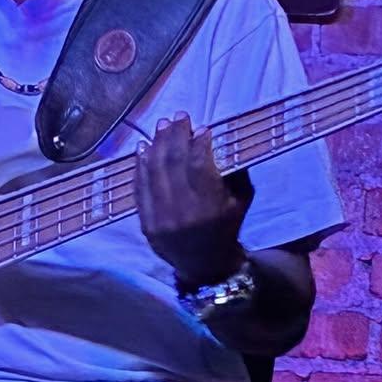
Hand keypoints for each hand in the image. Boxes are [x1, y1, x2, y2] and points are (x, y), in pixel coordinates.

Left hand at [134, 112, 250, 286]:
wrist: (206, 266)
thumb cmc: (228, 227)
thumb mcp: (242, 200)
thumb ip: (234, 171)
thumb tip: (215, 138)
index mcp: (210, 208)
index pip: (199, 165)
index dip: (199, 143)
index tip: (202, 128)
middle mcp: (183, 213)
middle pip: (174, 163)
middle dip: (176, 135)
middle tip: (179, 116)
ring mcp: (161, 219)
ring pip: (154, 172)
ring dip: (157, 144)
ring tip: (161, 125)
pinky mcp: (146, 223)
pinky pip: (140, 188)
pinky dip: (140, 165)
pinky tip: (143, 147)